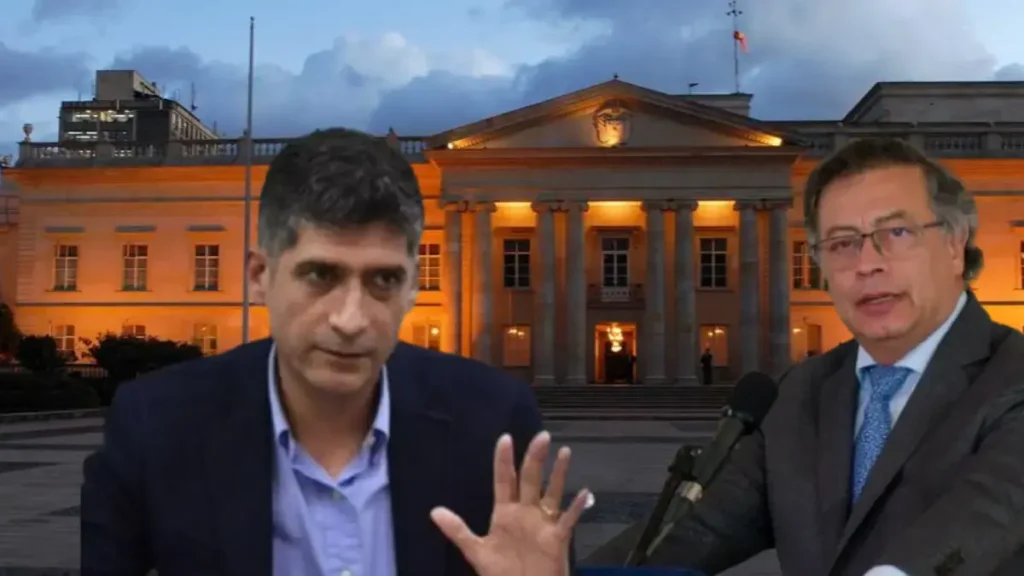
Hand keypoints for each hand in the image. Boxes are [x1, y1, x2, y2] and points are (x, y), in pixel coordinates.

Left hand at [430, 431, 591, 575]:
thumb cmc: (501, 574)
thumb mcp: (476, 552)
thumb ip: (457, 530)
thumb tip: (434, 511)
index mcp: (505, 513)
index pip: (505, 480)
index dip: (504, 460)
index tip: (505, 438)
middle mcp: (525, 513)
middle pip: (531, 480)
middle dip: (535, 458)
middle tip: (541, 436)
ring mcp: (543, 524)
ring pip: (552, 493)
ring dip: (559, 474)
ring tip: (565, 452)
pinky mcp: (557, 538)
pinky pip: (568, 520)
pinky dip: (576, 508)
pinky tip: (583, 494)